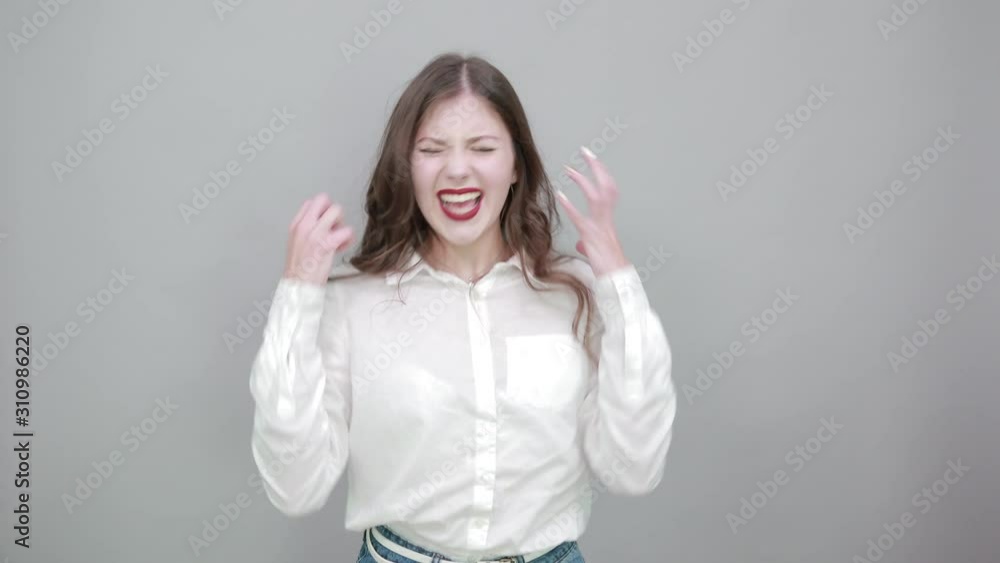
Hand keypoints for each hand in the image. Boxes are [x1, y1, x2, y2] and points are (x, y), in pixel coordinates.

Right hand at [282, 193, 354, 285]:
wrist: (297, 286)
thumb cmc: (300, 269)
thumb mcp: (298, 243)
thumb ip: (308, 231)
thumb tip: (325, 224)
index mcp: (296, 225)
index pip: (311, 202)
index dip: (322, 211)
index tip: (324, 225)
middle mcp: (304, 226)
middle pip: (324, 200)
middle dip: (333, 211)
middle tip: (334, 227)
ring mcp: (314, 234)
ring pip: (337, 210)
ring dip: (342, 223)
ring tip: (339, 238)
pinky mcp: (326, 244)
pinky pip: (346, 231)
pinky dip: (348, 239)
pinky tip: (341, 248)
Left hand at [556, 147, 630, 276]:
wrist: (616, 278)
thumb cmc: (609, 266)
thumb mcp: (597, 250)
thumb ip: (589, 242)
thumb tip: (581, 244)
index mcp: (608, 220)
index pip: (609, 189)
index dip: (602, 173)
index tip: (593, 159)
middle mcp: (607, 219)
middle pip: (607, 186)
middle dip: (597, 168)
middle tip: (586, 152)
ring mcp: (600, 226)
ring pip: (596, 197)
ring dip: (583, 181)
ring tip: (570, 169)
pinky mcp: (591, 236)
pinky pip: (580, 218)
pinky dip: (570, 206)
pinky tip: (560, 196)